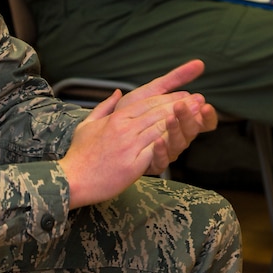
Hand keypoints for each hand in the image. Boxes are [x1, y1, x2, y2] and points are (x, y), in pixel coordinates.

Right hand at [59, 60, 215, 207]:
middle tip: (200, 100)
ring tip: (200, 114)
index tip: (185, 94)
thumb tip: (116, 93)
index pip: (147, 102)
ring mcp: (128, 145)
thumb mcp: (87, 125)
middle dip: (181, 104)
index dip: (169, 97)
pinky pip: (157, 150)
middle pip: (158, 112)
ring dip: (183, 120)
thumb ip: (104, 107)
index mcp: (116, 118)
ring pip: (161, 127)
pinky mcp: (132, 164)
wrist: (72, 180)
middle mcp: (123, 128)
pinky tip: (187, 138)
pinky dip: (173, 141)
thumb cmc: (79, 155)